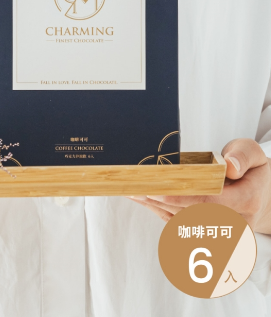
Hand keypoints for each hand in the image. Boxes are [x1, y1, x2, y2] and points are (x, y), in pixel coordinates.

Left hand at [129, 138, 270, 233]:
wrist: (264, 199)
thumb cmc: (254, 172)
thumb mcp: (255, 154)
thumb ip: (243, 155)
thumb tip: (230, 166)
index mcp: (246, 201)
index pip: (209, 200)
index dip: (180, 196)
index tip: (156, 190)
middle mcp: (234, 222)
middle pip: (189, 212)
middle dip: (159, 200)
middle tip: (133, 187)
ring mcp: (220, 232)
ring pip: (181, 221)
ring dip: (154, 207)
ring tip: (131, 191)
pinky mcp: (208, 234)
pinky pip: (180, 224)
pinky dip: (159, 211)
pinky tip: (141, 199)